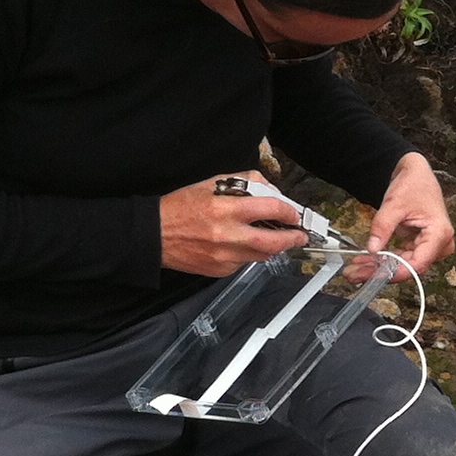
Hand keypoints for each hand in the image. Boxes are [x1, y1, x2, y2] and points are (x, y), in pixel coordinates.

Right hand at [160, 172, 306, 276]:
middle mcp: (228, 235)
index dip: (289, 211)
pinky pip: (245, 263)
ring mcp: (225, 256)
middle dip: (293, 238)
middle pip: (275, 241)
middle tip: (300, 235)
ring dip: (272, 246)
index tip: (294, 213)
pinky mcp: (221, 270)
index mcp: (226, 209)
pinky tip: (242, 244)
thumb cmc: (180, 207)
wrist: (155, 235)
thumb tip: (270, 191)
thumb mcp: (212, 184)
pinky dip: (250, 254)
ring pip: (262, 255)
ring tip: (273, 237)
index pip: (272, 209)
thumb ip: (244, 184)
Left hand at [361, 152, 452, 277]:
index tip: (373, 276)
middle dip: (380, 272)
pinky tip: (365, 262)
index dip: (394, 273)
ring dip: (379, 268)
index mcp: (439, 234)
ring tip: (355, 269)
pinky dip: (383, 260)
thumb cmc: (414, 184)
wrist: (416, 173)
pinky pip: (401, 257)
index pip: (417, 264)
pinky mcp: (420, 245)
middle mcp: (439, 244)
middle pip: (408, 267)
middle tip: (355, 273)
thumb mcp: (394, 204)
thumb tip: (373, 248)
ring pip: (402, 265)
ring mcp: (430, 246)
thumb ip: (382, 227)